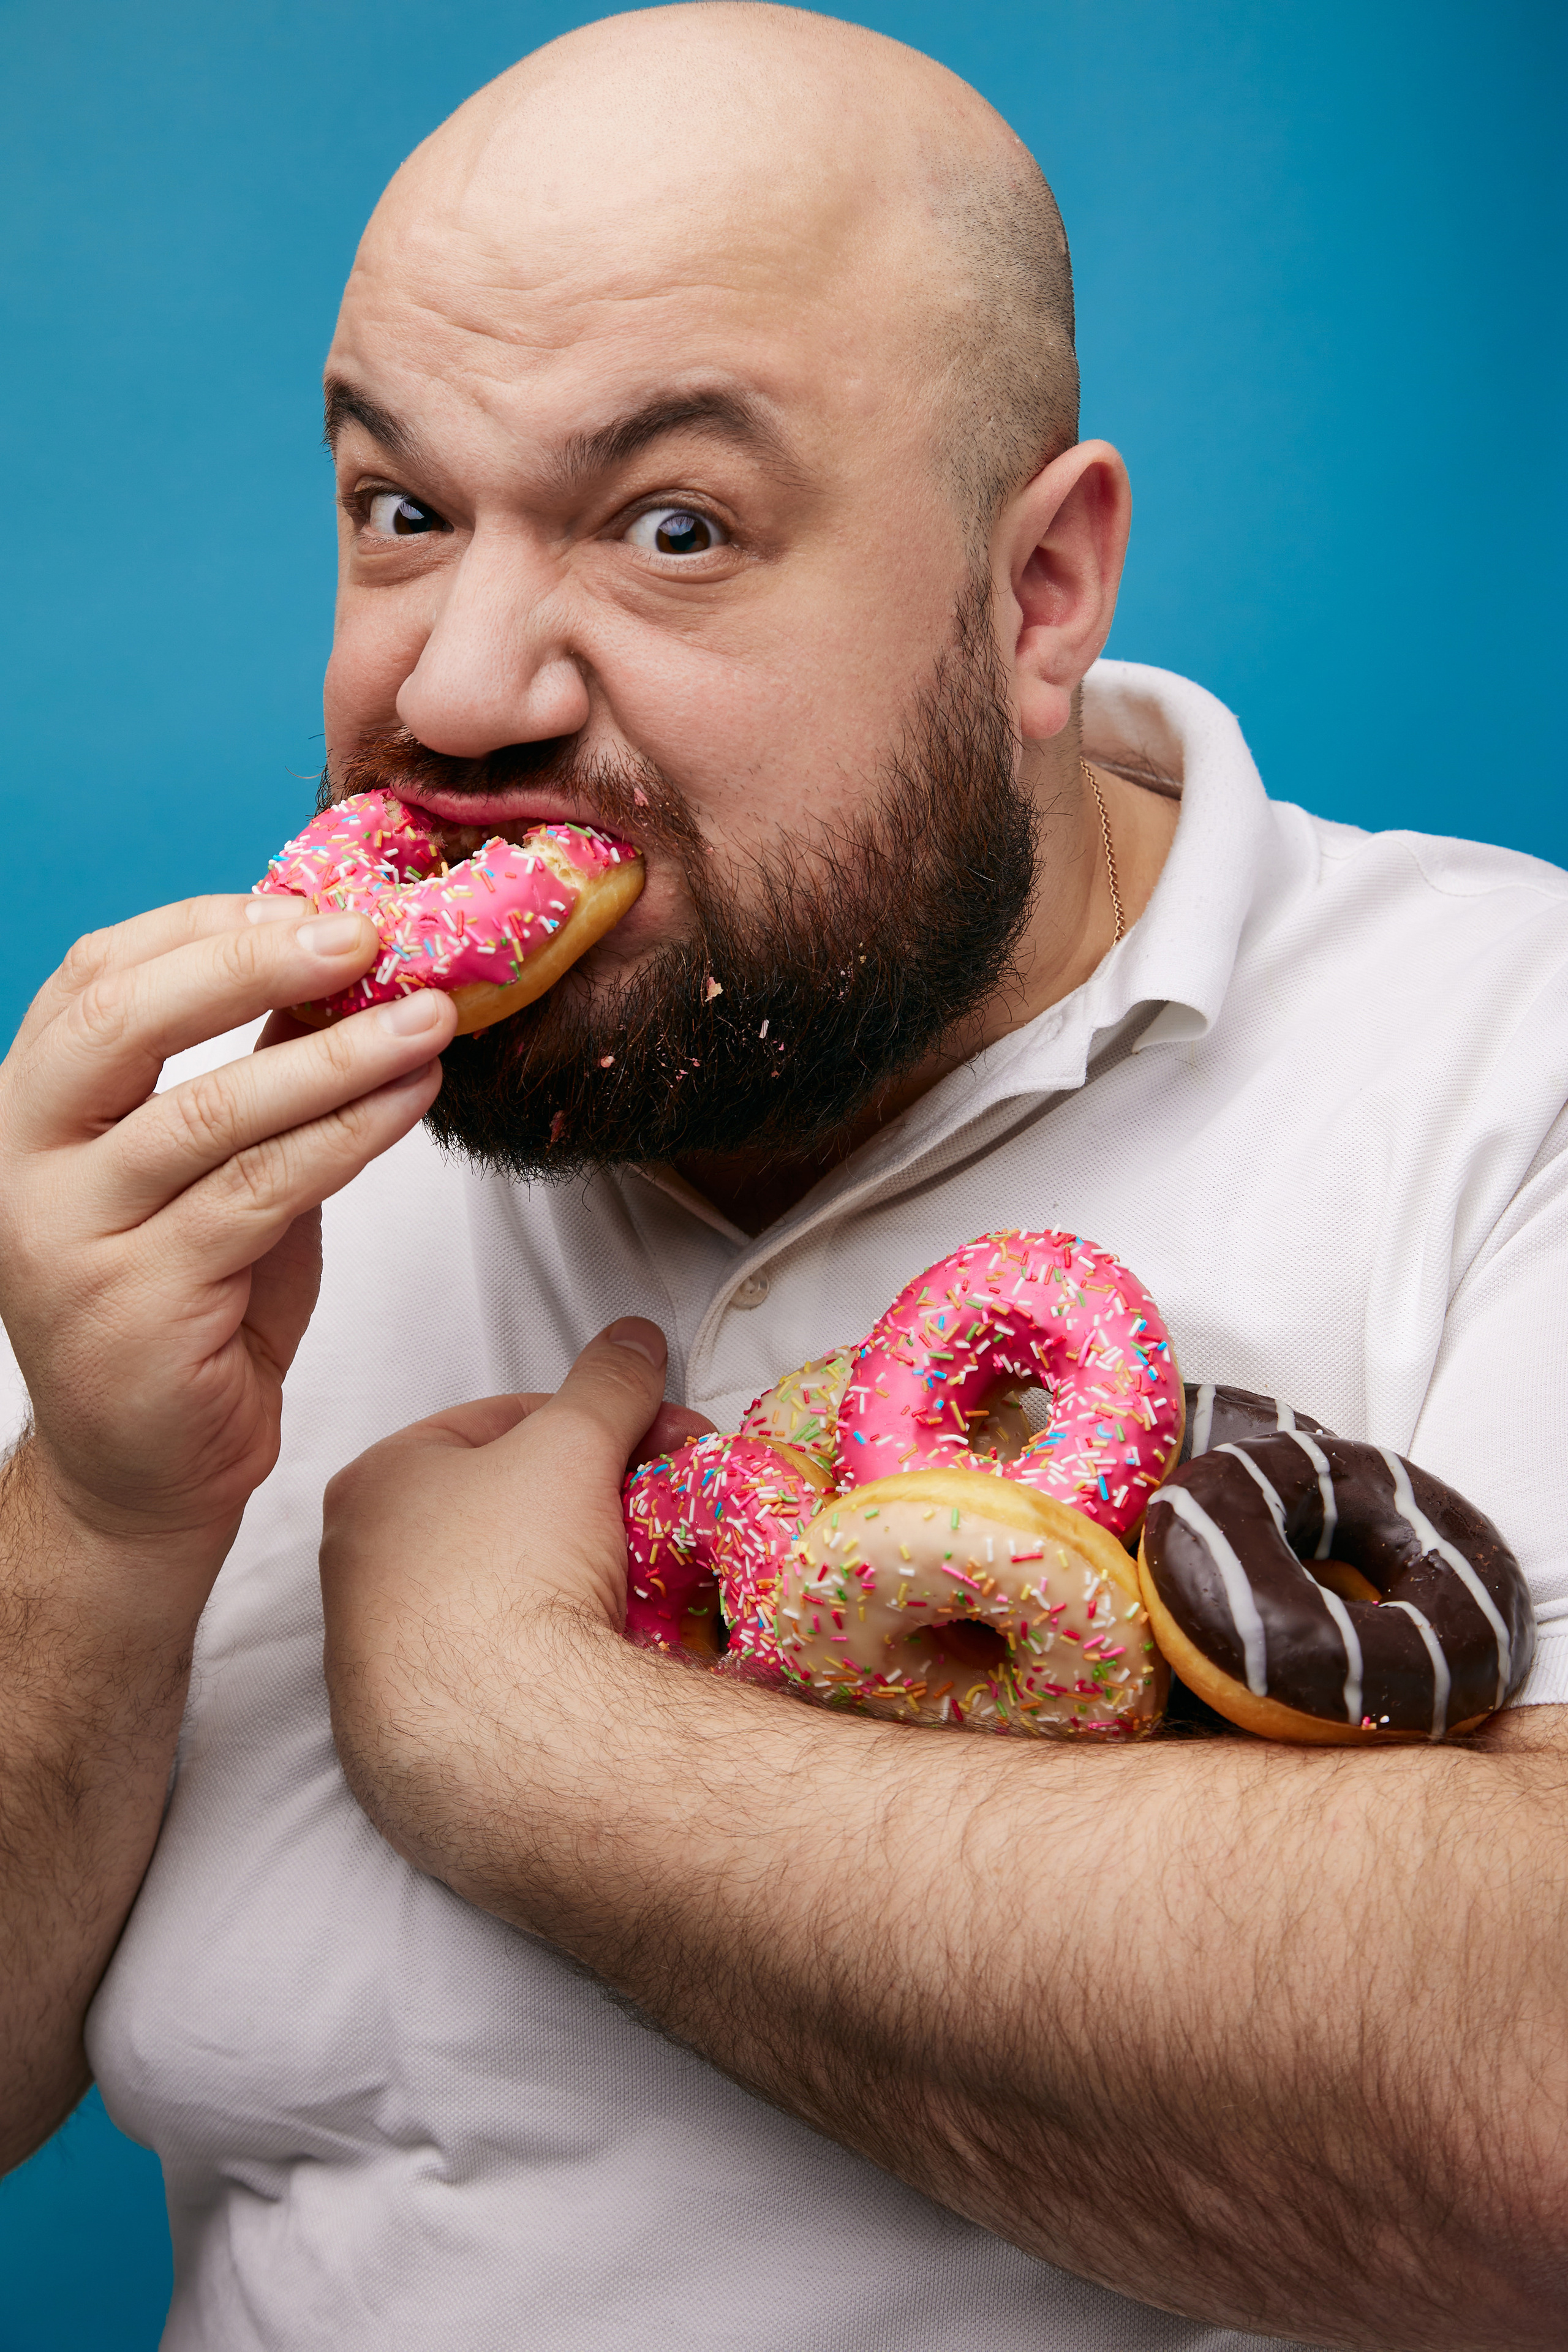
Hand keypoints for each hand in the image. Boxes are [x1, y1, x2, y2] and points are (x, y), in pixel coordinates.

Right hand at [0, 893, 458, 1559]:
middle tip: (369, 933)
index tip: (315, 899)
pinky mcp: (137, 1305)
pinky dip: (347, 1137)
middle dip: (253, 961)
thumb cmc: (186, 1308)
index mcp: (27, 1109)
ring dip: (337, 1055)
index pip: (96, 976)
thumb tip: (342, 968)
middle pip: (125, 1021)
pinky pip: (261, 1195)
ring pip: (211, 1112)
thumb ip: (245, 1077)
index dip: (205, 924)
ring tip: (431, 1018)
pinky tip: (409, 1102)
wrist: (142, 1474)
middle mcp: (22, 1164)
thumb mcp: (204, 1171)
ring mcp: (68, 1238)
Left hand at [320, 1319, 711, 1867]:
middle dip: (588, 1502)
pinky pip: (499, 1671)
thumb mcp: (575, 1443)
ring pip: (502, 1591)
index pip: (498, 1422)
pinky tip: (600, 1659)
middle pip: (503, 1509)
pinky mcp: (410, 1738)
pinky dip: (551, 1655)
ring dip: (574, 1578)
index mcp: (374, 1482)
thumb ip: (608, 1382)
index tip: (653, 1441)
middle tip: (657, 1511)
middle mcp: (355, 1568)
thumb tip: (632, 1339)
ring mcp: (376, 1661)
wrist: (502, 1741)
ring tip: (642, 1587)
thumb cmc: (511, 1568)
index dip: (589, 1422)